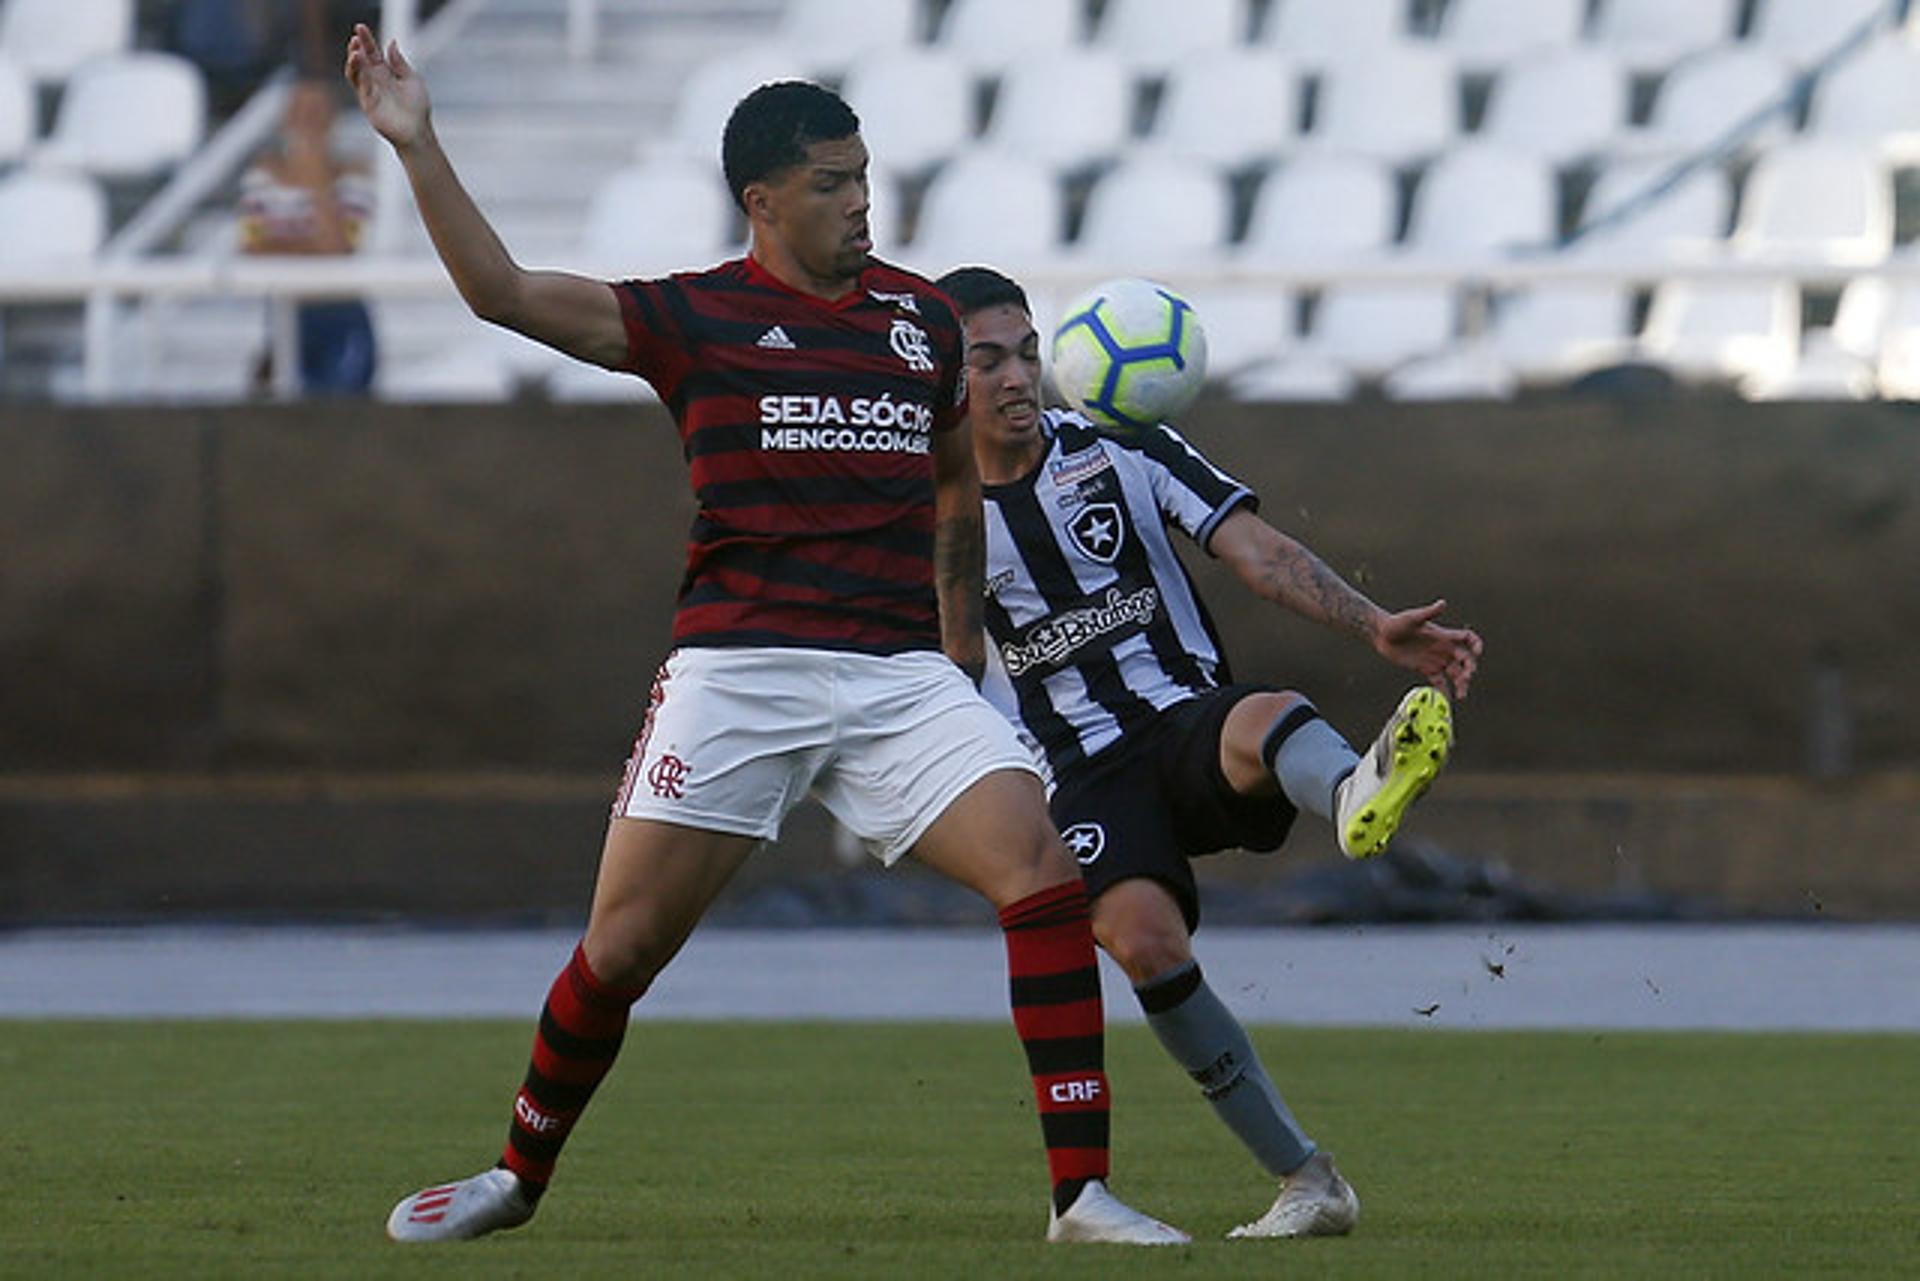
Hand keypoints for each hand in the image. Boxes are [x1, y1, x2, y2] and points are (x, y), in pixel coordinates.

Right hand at [344, 22, 429, 149]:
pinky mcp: (367, 103)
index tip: (360, 27)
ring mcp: (369, 91)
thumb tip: (391, 42)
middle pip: (361, 60)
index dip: (366, 40)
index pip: (372, 53)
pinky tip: (359, 65)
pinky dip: (358, 75)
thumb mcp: (411, 79)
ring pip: (356, 72)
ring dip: (353, 61)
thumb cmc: (417, 106)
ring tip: (355, 50)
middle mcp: (375, 80)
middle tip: (355, 37)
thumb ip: (399, 62)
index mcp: (386, 72)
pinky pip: (360, 86)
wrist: (417, 130)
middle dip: (357, 48)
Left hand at [1372, 599, 1482, 700]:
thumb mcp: (1413, 618)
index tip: (1477, 653)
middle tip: (1466, 678)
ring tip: (1461, 695)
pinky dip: (1444, 691)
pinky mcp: (1425, 669)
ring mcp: (1435, 660)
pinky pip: (1439, 682)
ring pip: (1454, 674)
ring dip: (1461, 684)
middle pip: (1464, 660)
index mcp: (1443, 636)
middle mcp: (1443, 648)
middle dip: (1469, 670)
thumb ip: (1428, 612)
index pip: (1467, 638)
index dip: (1476, 645)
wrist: (1381, 635)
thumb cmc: (1397, 623)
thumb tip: (1442, 603)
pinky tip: (1446, 700)